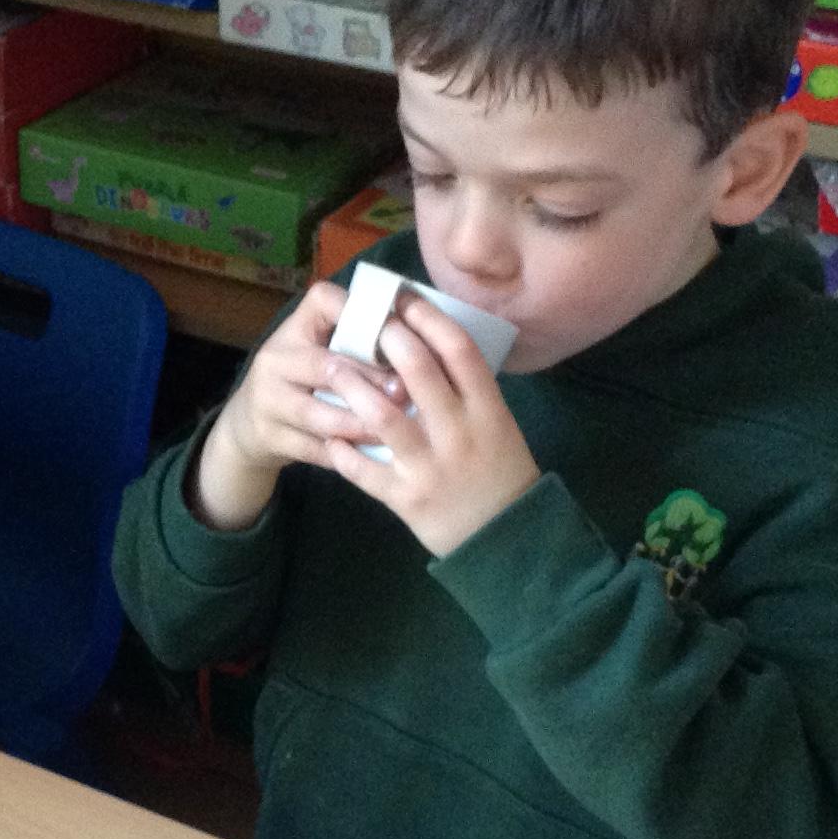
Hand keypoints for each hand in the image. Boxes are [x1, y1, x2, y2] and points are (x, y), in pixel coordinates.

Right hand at [191, 282, 394, 528]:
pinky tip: (372, 457)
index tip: (399, 329)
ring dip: (361, 424)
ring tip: (394, 430)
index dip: (362, 311)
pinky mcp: (270, 437)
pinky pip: (315, 449)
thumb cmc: (299, 381)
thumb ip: (352, 341)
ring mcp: (268, 401)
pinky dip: (347, 455)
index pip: (324, 302)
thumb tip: (419, 339)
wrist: (247, 426)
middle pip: (326, 365)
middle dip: (371, 380)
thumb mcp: (315, 349)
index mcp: (292, 330)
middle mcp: (274, 360)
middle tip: (407, 392)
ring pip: (320, 414)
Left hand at [316, 294, 539, 557]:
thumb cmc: (500, 469)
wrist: (506, 537)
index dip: (429, 319)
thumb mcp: (498, 423)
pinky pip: (364, 470)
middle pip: (419, 372)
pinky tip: (331, 436)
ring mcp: (430, 467)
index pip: (459, 351)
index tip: (406, 300)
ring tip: (332, 370)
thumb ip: (469, 389)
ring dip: (353, 388)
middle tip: (366, 323)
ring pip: (382, 417)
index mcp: (488, 410)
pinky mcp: (406, 498)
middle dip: (388, 340)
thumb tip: (433, 339)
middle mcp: (460, 434)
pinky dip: (343, 450)